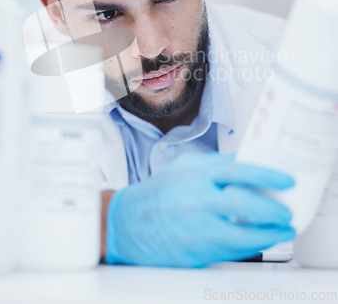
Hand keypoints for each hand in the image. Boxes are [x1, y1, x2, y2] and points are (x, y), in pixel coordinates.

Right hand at [106, 152, 295, 266]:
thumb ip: (213, 165)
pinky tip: (261, 240)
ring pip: (243, 232)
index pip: (238, 169)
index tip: (286, 180)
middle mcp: (196, 198)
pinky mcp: (196, 249)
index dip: (267, 174)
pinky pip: (233, 249)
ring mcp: (196, 226)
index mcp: (195, 173)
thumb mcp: (183, 168)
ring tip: (282, 229)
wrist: (128, 223)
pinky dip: (253, 246)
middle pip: (244, 202)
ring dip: (269, 232)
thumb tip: (246, 165)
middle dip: (273, 209)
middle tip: (287, 210)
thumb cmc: (158, 193)